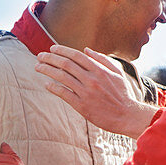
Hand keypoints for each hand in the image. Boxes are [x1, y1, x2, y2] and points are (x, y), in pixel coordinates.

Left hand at [36, 45, 158, 137]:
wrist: (127, 115)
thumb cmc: (123, 94)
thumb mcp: (117, 73)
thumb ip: (102, 60)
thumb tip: (86, 50)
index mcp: (99, 70)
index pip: (76, 55)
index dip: (62, 50)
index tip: (52, 48)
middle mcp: (91, 79)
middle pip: (65, 64)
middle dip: (50, 58)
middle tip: (40, 56)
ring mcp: (86, 92)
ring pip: (61, 77)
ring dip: (47, 70)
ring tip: (38, 67)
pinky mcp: (82, 106)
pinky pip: (64, 94)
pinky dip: (53, 88)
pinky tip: (47, 84)